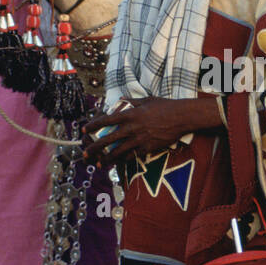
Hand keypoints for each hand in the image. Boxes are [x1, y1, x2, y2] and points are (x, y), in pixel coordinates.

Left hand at [82, 96, 221, 162]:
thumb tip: (121, 100)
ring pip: (119, 152)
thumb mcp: (146, 100)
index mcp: (130, 114)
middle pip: (108, 140)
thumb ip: (131, 102)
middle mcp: (132, 128)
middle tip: (85, 153)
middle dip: (94, 147)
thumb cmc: (165, 106)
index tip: (83, 130)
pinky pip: (133, 156)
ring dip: (107, 159)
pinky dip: (124, 160)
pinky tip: (118, 163)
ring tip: (98, 164)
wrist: (181, 117)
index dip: (93, 125)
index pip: (106, 120)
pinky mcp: (148, 148)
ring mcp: (140, 139)